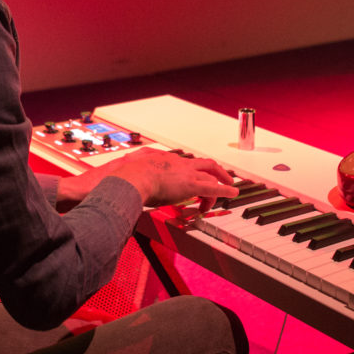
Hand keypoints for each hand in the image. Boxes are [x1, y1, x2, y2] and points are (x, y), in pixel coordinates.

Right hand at [104, 148, 236, 212]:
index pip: (185, 163)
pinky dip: (224, 191)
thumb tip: (121, 186)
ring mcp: (186, 173)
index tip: (195, 176)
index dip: (193, 170)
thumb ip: (133, 179)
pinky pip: (212, 187)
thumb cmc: (129, 177)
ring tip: (227, 192)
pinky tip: (232, 193)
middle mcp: (179, 163)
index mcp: (166, 160)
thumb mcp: (133, 174)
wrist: (133, 177)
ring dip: (220, 185)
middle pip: (204, 163)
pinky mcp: (191, 185)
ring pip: (210, 176)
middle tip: (223, 178)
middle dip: (216, 171)